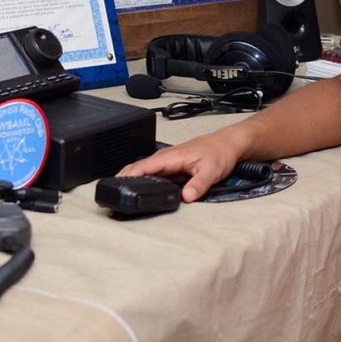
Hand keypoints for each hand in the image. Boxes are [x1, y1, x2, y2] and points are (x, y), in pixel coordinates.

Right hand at [117, 132, 240, 201]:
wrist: (229, 144)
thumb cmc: (220, 153)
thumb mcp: (212, 170)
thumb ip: (199, 184)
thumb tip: (187, 197)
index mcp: (172, 156)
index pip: (144, 165)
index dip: (129, 175)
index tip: (117, 184)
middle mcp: (167, 157)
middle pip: (139, 167)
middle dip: (123, 177)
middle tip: (111, 192)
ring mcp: (169, 160)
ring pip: (144, 169)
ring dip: (131, 177)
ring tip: (119, 191)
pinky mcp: (172, 165)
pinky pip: (152, 171)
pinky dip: (142, 177)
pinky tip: (139, 187)